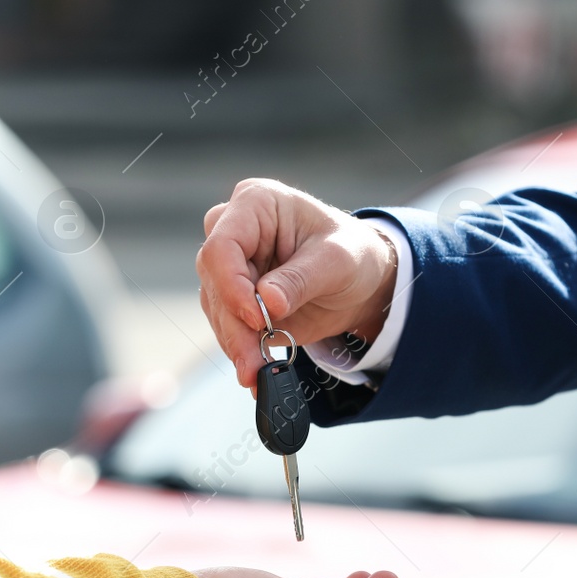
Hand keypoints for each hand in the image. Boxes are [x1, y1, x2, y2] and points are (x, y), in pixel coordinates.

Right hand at [197, 178, 397, 387]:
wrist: (362, 283)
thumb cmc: (353, 254)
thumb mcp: (337, 260)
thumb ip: (301, 278)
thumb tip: (267, 302)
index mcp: (256, 204)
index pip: (223, 244)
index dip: (232, 284)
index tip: (256, 317)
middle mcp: (235, 231)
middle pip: (214, 280)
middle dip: (233, 324)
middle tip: (252, 361)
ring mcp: (232, 268)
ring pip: (216, 308)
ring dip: (235, 343)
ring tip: (257, 373)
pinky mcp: (236, 299)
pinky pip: (228, 326)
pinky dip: (241, 351)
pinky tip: (256, 372)